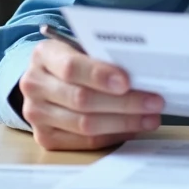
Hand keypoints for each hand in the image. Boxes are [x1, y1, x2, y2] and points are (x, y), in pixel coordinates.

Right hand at [18, 40, 164, 150]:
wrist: (48, 79)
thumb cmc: (75, 59)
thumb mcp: (83, 47)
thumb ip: (104, 56)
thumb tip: (144, 71)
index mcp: (44, 55)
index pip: (71, 67)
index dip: (100, 76)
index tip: (127, 82)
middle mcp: (34, 85)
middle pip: (82, 99)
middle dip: (124, 102)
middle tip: (154, 102)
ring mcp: (36, 114)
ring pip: (85, 124)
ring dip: (124, 122)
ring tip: (150, 117)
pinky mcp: (45, 137)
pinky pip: (84, 141)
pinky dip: (113, 135)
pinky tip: (133, 128)